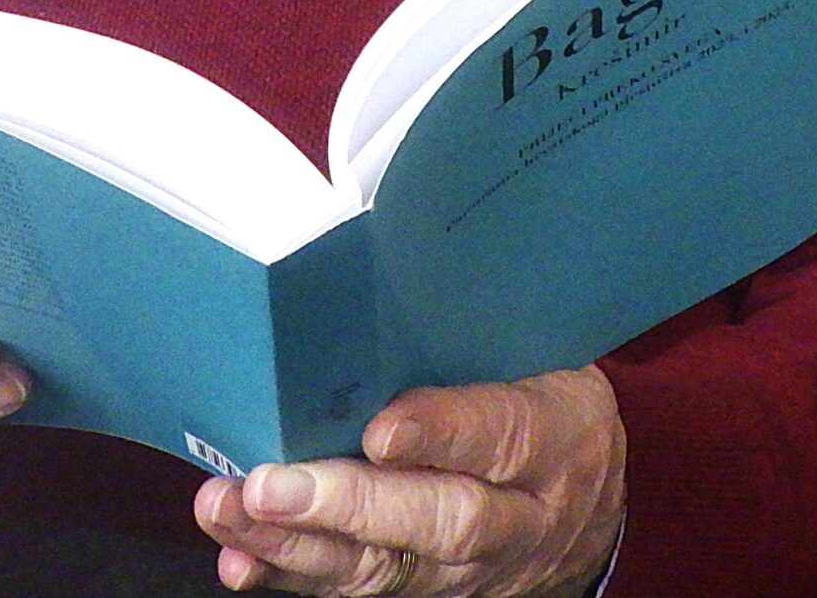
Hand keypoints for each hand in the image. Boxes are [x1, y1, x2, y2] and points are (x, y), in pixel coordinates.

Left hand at [193, 367, 625, 596]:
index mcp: (554, 436)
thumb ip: (482, 324)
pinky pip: (356, 588)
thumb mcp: (546, 353)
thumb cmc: (546, 402)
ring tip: (233, 507)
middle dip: (348, 504)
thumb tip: (391, 254)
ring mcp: (468, 567)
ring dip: (298, 543)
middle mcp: (516, 515)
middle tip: (271, 483)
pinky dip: (291, 575)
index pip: (501, 435)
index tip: (378, 429)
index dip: (440, 433)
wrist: (583, 509)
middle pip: (438, 519)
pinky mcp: (423, 588)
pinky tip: (241, 557)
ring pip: (385, 566)